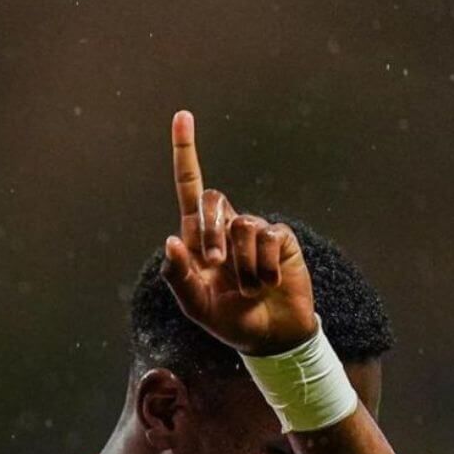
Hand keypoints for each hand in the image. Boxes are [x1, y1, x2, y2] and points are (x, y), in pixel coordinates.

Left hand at [161, 111, 316, 355]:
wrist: (270, 336)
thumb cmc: (229, 320)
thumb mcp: (196, 306)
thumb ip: (179, 276)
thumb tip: (172, 240)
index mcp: (199, 237)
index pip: (190, 187)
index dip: (185, 152)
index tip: (182, 117)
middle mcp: (227, 226)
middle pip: (212, 201)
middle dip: (211, 231)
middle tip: (215, 264)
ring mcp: (255, 230)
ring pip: (242, 226)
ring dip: (241, 265)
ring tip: (249, 289)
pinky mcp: (281, 239)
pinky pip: (268, 238)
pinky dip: (263, 268)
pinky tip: (268, 283)